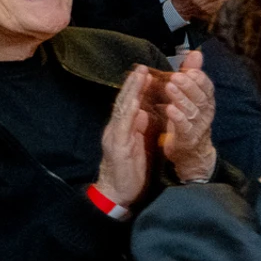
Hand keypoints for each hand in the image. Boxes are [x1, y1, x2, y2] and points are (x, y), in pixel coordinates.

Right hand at [95, 65, 155, 206]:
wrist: (117, 193)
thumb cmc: (129, 170)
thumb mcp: (138, 145)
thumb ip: (140, 128)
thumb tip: (144, 112)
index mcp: (123, 128)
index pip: (129, 104)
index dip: (136, 88)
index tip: (145, 73)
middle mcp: (116, 129)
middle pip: (124, 102)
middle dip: (133, 84)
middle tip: (142, 67)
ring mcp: (115, 136)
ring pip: (122, 109)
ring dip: (130, 92)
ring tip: (139, 77)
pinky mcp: (117, 147)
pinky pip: (123, 127)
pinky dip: (129, 114)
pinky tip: (135, 104)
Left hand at [158, 52, 217, 180]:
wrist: (191, 152)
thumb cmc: (189, 119)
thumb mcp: (192, 95)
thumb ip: (193, 75)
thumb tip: (195, 53)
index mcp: (206, 101)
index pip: (207, 87)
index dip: (199, 78)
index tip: (188, 69)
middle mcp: (205, 113)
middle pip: (200, 97)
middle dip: (189, 85)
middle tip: (175, 76)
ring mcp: (198, 127)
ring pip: (192, 110)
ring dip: (181, 98)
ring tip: (170, 87)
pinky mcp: (187, 139)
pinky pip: (184, 127)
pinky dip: (178, 117)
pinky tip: (169, 108)